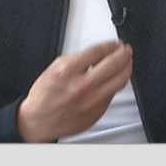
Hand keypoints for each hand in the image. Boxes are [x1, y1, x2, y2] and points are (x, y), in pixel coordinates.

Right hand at [16, 39, 132, 142]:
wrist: (38, 121)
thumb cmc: (44, 96)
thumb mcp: (55, 68)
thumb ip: (78, 59)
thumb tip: (100, 52)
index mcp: (67, 71)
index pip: (97, 51)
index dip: (110, 45)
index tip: (115, 43)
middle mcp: (81, 86)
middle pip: (113, 64)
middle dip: (123, 54)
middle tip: (126, 50)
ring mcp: (91, 101)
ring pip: (120, 80)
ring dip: (127, 68)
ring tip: (127, 62)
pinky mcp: (97, 111)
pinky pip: (113, 94)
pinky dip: (116, 83)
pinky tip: (116, 78)